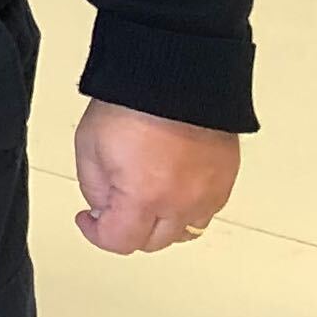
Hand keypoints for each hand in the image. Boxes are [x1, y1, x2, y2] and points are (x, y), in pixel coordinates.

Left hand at [73, 99, 240, 253]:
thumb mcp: (89, 147)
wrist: (176, 74)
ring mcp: (209, 193)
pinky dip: (187, 207)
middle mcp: (182, 203)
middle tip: (114, 205)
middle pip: (153, 242)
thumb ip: (94, 187)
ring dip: (162, 223)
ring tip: (146, 198)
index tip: (89, 220)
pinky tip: (172, 186)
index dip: (97, 234)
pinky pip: (206, 209)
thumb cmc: (132, 103)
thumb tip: (104, 208)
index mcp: (144, 198)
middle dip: (130, 229)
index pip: (120, 242)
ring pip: (184, 231)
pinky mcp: (226, 179)